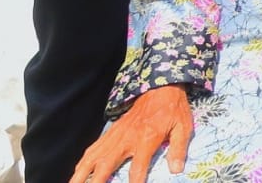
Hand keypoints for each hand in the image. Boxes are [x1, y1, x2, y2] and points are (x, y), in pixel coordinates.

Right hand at [69, 85, 192, 182]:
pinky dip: (83, 162)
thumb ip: (179, 148)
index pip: (138, 167)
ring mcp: (116, 135)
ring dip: (81, 174)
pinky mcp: (111, 132)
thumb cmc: (173, 109)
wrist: (160, 87)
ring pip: (93, 157)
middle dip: (95, 182)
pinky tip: (77, 172)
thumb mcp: (183, 127)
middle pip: (106, 164)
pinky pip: (93, 149)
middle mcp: (126, 139)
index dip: (134, 182)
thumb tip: (176, 169)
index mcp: (146, 139)